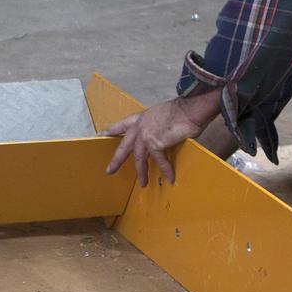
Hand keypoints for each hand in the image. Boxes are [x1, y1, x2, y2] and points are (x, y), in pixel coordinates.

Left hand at [102, 92, 219, 186]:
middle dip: (116, 159)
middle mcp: (140, 126)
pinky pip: (159, 161)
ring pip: (139, 158)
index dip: (111, 130)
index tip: (101, 134)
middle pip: (124, 146)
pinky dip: (166, 170)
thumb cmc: (183, 111)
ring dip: (141, 172)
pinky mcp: (154, 143)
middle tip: (110, 170)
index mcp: (141, 117)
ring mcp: (145, 134)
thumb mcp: (163, 115)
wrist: (191, 108)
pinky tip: (170, 178)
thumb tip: (161, 136)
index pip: (122, 124)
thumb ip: (157, 126)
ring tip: (142, 183)